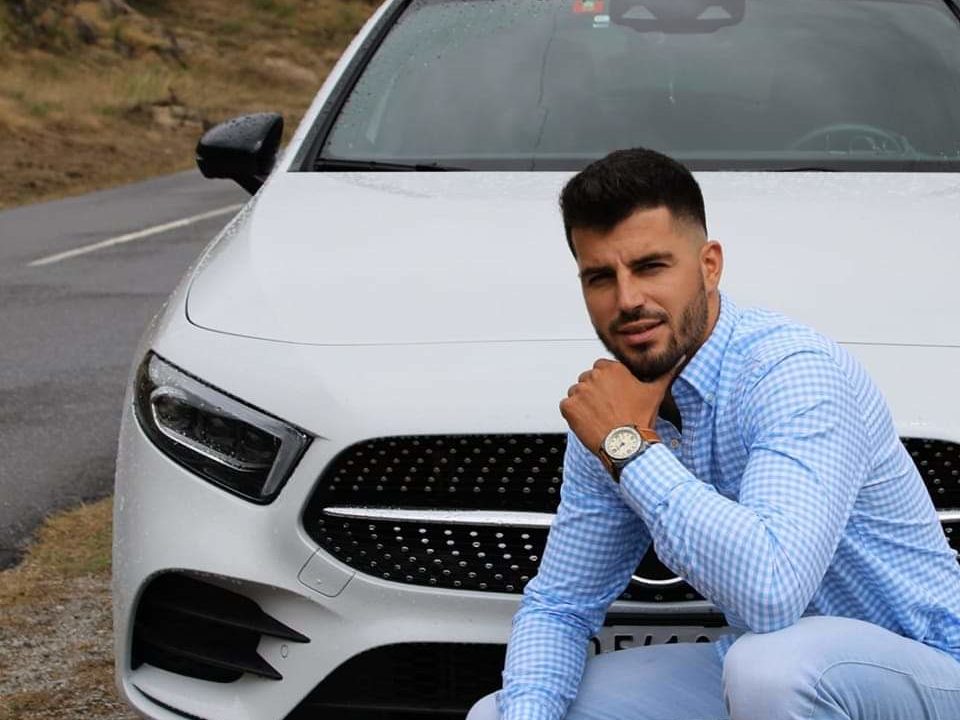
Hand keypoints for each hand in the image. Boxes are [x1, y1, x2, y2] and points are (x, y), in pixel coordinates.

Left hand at [559, 359, 677, 454]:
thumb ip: (667, 371)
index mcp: (610, 368)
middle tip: (607, 410)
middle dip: (594, 393)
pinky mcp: (568, 406)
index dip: (607, 384)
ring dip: (583, 404)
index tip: (614, 397)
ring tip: (599, 417)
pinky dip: (573, 415)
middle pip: (587, 381)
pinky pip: (566, 406)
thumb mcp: (656, 391)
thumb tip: (682, 355)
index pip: (601, 369)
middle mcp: (592, 375)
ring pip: (576, 393)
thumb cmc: (641, 417)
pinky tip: (588, 423)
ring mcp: (578, 391)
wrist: (626, 444)